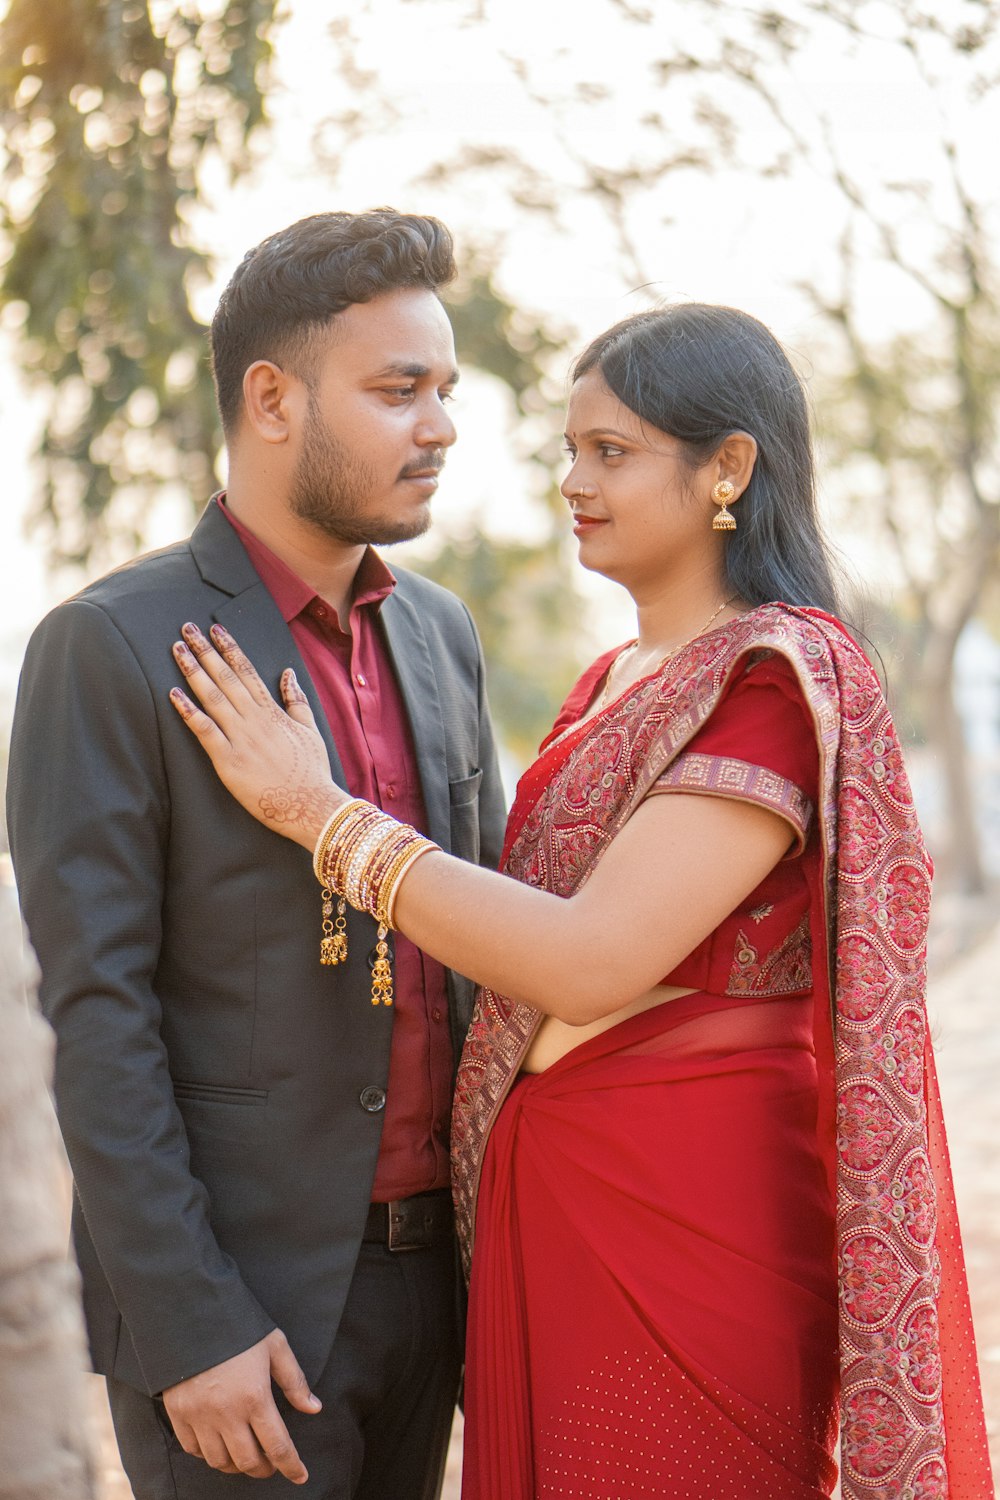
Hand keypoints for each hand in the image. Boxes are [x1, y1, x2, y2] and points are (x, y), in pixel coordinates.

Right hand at [162, 1329, 320, 1482]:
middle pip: (248, 1461)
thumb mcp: (275, 1345)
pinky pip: (193, 1450)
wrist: (193, 1311)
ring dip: (236, 1465)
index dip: (291, 1466)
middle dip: (264, 1469)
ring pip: (220, 1461)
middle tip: (272, 1464)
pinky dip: (208, 1455)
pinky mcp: (178, 1414)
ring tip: (246, 1456)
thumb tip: (314, 1408)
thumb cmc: (239, 1326)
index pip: (278, 1446)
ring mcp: (199, 1416)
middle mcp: (226, 1413)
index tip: (300, 1476)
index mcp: (255, 1397)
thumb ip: (294, 1381)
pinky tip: (219, 1445)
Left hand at [170, 622, 345, 849]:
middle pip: (225, 677)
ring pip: (212, 697)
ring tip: (177, 650)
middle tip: (186, 628)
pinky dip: (188, 711)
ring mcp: (241, 738)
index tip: (215, 629)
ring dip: (192, 671)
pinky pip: (204, 730)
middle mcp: (254, 719)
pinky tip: (173, 694)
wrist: (311, 805)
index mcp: (272, 711)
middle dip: (205, 651)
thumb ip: (297, 700)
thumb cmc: (311, 772)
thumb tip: (288, 674)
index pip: (247, 671)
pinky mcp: (228, 760)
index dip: (229, 648)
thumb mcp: (310, 730)